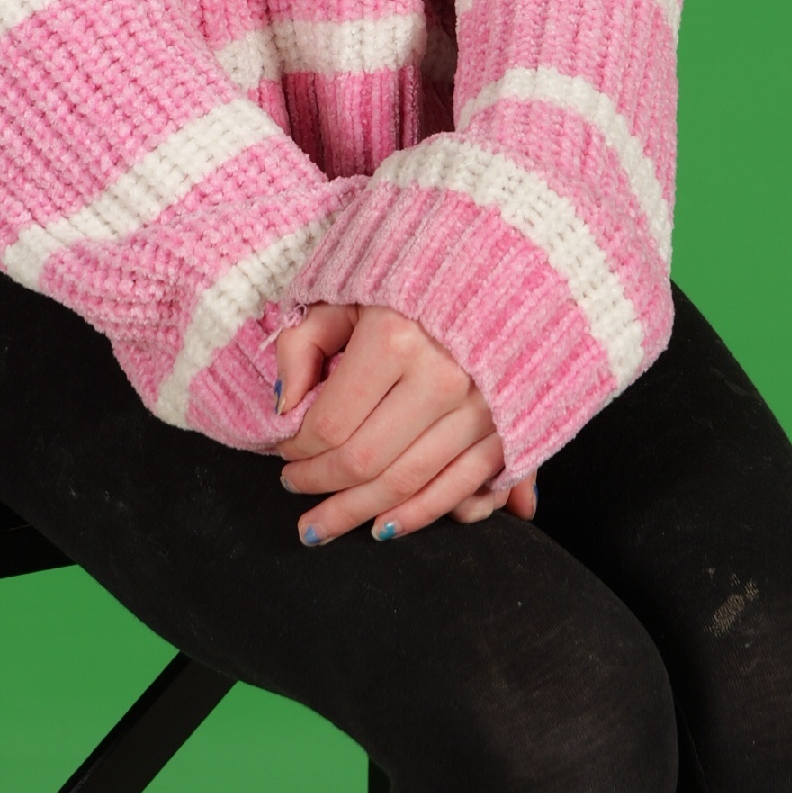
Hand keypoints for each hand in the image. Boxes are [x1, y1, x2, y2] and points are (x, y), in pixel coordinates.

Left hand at [269, 303, 538, 541]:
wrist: (506, 264)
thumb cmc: (411, 276)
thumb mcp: (346, 291)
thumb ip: (303, 344)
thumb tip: (282, 410)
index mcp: (397, 339)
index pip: (331, 423)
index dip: (297, 449)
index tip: (283, 450)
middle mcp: (445, 379)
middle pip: (366, 463)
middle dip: (320, 486)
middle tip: (294, 491)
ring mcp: (482, 409)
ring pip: (408, 485)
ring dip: (358, 514)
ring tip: (320, 527)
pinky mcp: (509, 428)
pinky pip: (461, 489)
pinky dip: (419, 516)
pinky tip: (382, 528)